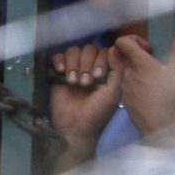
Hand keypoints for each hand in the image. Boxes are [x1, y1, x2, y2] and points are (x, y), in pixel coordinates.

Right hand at [49, 44, 120, 169]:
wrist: (76, 125)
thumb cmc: (98, 111)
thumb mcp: (113, 91)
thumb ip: (116, 69)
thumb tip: (113, 48)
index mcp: (105, 71)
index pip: (103, 52)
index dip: (100, 60)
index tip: (98, 76)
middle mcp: (89, 67)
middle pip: (88, 49)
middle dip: (86, 64)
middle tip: (85, 83)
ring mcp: (73, 69)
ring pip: (73, 51)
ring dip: (73, 65)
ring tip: (73, 83)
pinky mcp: (58, 73)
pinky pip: (57, 56)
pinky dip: (59, 61)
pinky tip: (61, 73)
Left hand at [113, 31, 174, 141]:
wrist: (162, 126)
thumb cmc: (172, 96)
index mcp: (139, 63)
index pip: (122, 42)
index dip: (133, 40)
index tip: (148, 50)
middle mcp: (127, 72)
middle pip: (122, 56)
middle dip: (134, 55)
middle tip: (150, 63)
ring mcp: (123, 87)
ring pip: (123, 71)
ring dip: (133, 70)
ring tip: (150, 79)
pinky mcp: (123, 99)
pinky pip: (124, 85)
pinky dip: (132, 84)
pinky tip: (147, 92)